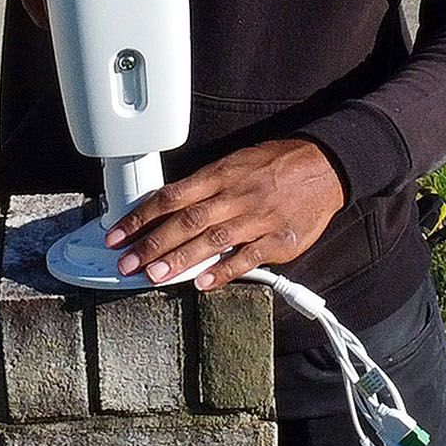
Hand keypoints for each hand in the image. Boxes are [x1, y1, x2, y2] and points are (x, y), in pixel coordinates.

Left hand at [104, 138, 346, 289]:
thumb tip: (169, 208)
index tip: (118, 235)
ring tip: (153, 276)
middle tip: (126, 264)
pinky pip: (249, 257)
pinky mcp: (280, 239)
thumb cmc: (277, 164)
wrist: (327, 165)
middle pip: (187, 221)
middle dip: (153, 244)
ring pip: (212, 240)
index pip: (172, 196)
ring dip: (180, 260)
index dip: (141, 217)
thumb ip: (205, 187)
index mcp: (221, 174)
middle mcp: (236, 195)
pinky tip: (204, 283)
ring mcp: (258, 218)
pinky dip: (225, 271)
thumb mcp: (236, 162)